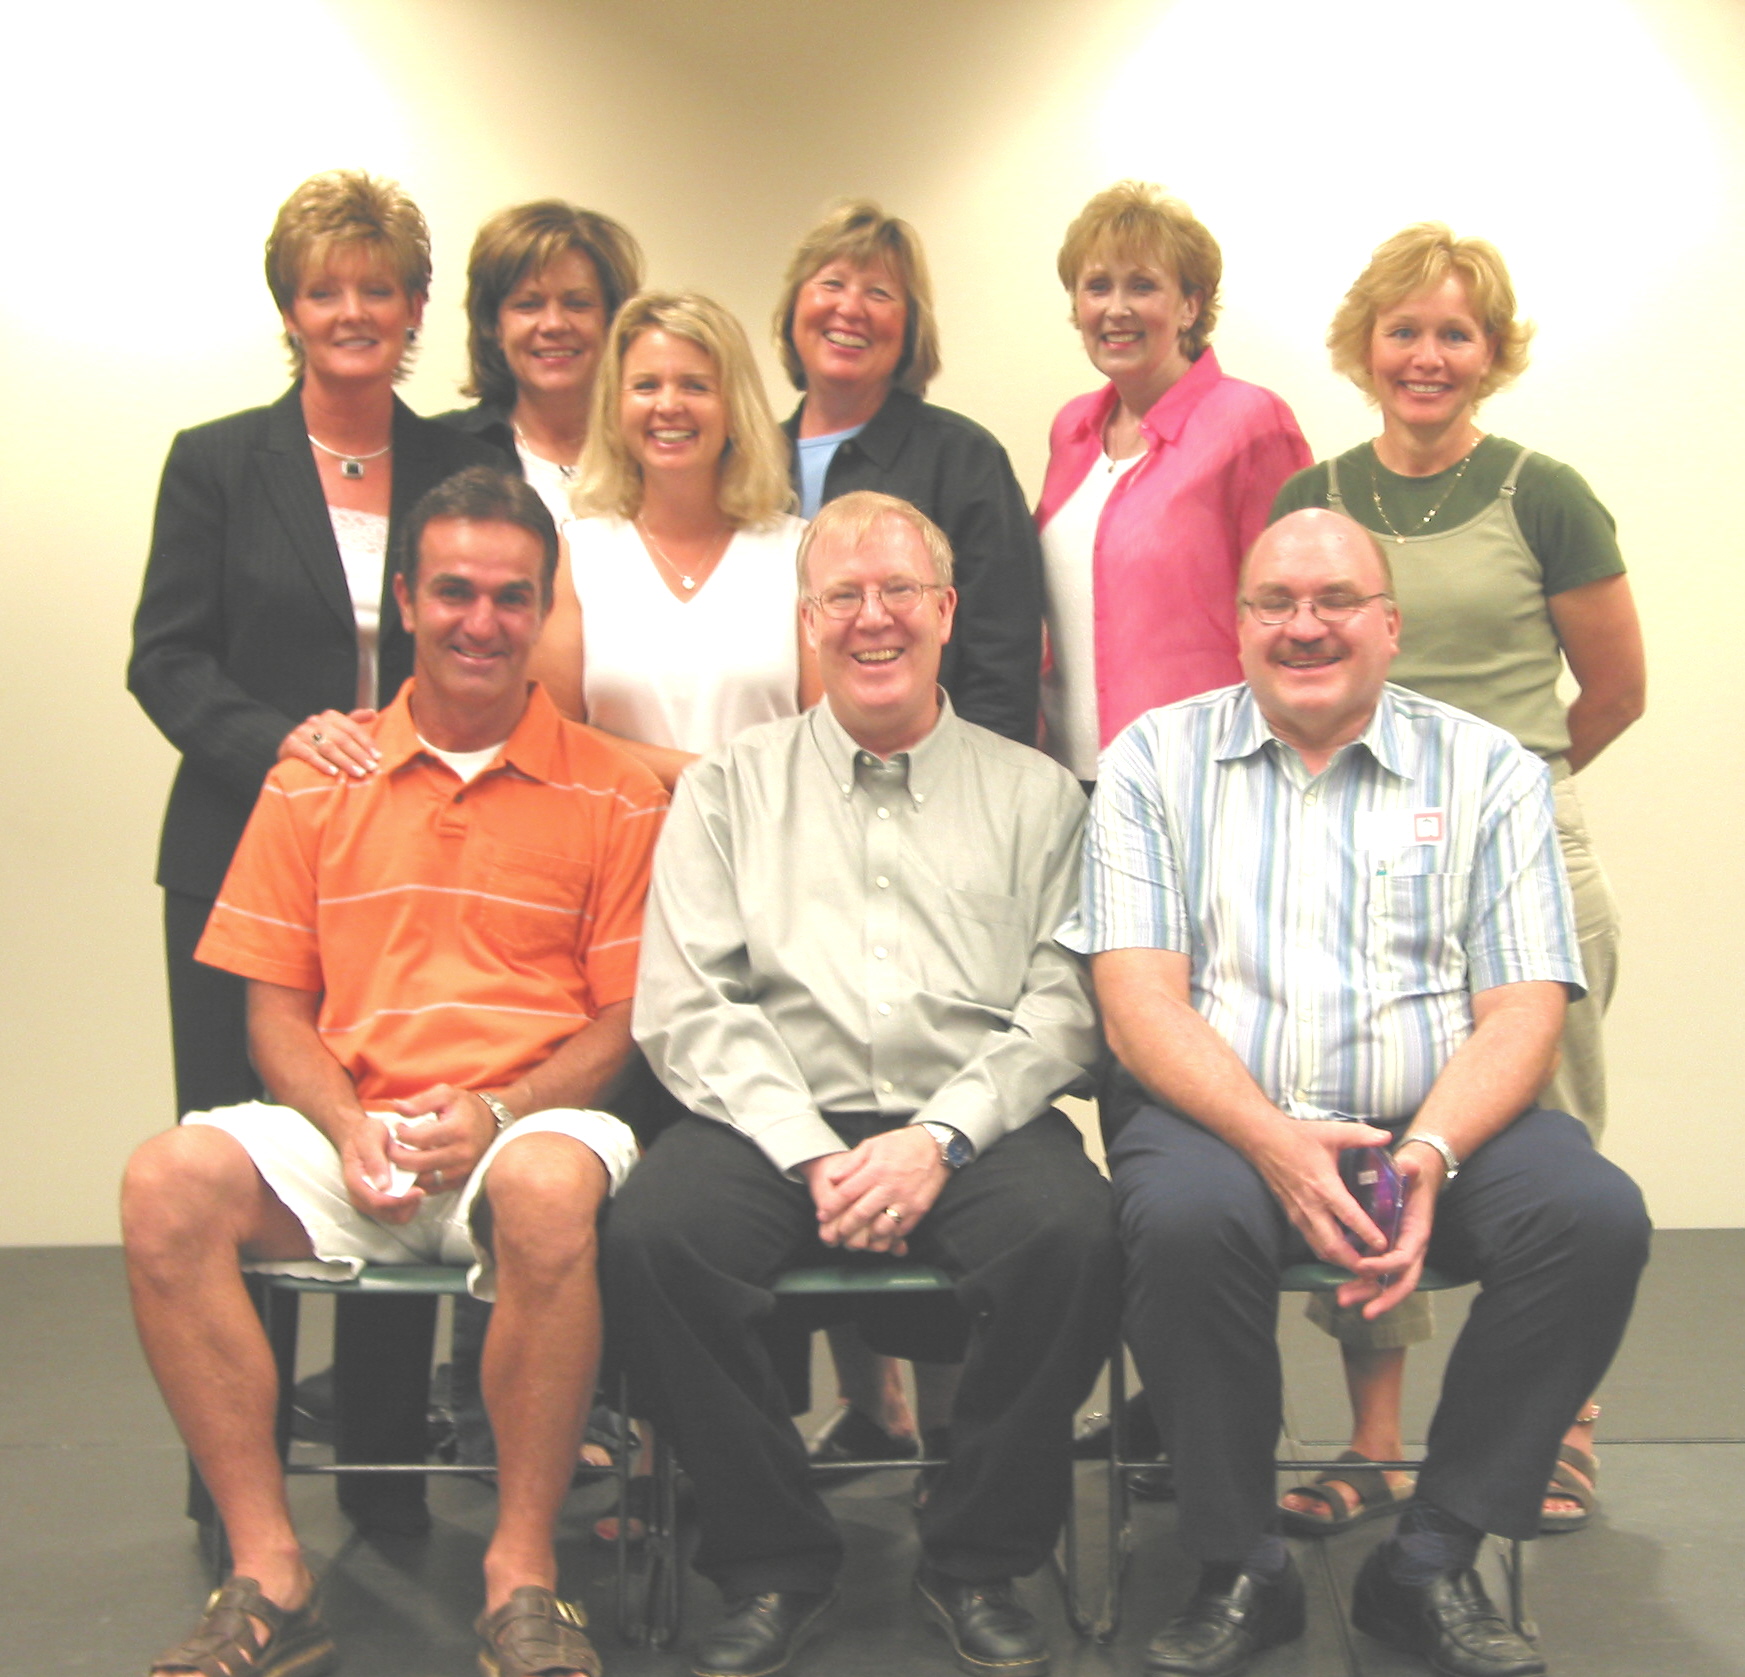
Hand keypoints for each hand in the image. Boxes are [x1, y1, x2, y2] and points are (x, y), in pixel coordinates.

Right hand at [278, 708, 379, 778]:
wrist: (290, 752)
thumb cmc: (320, 742)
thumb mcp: (337, 730)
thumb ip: (354, 722)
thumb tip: (373, 713)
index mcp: (330, 717)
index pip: (352, 729)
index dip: (366, 743)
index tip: (378, 757)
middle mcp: (316, 721)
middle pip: (342, 739)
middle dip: (359, 755)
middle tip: (371, 768)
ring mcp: (302, 732)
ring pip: (328, 747)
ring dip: (345, 762)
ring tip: (358, 773)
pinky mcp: (290, 744)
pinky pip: (309, 755)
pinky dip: (322, 764)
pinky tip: (333, 773)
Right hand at [339, 1112, 422, 1225]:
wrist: (359, 1134)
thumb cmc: (364, 1135)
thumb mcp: (369, 1141)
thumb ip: (375, 1162)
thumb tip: (383, 1185)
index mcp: (357, 1184)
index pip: (379, 1203)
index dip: (401, 1200)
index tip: (419, 1191)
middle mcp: (363, 1197)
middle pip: (391, 1215)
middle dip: (409, 1205)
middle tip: (421, 1186)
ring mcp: (372, 1200)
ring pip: (397, 1216)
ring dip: (411, 1204)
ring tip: (418, 1185)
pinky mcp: (382, 1199)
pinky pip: (400, 1210)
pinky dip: (410, 1202)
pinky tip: (415, 1185)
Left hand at [380, 1085, 497, 1197]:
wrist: (491, 1123)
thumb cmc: (465, 1107)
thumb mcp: (445, 1094)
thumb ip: (420, 1101)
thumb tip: (396, 1107)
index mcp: (457, 1130)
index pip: (419, 1138)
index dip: (401, 1133)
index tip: (397, 1127)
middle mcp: (461, 1153)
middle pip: (418, 1163)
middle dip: (397, 1155)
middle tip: (391, 1146)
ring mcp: (462, 1170)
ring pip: (423, 1179)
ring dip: (406, 1170)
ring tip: (401, 1156)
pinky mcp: (460, 1181)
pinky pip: (433, 1188)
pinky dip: (419, 1180)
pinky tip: (414, 1167)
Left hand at [802, 1128, 949, 1254]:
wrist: (936, 1147)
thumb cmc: (901, 1144)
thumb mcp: (872, 1144)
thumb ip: (851, 1162)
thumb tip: (832, 1179)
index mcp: (876, 1170)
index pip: (847, 1193)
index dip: (831, 1207)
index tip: (822, 1216)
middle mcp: (890, 1187)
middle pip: (861, 1214)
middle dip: (844, 1227)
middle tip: (834, 1234)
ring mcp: (906, 1201)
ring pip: (881, 1228)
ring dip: (866, 1237)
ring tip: (855, 1240)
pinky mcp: (919, 1210)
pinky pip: (900, 1230)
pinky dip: (887, 1237)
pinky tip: (877, 1238)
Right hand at [1249, 1119, 1396, 1271]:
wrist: (1262, 1140)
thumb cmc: (1300, 1136)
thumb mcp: (1333, 1132)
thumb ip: (1362, 1135)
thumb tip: (1387, 1136)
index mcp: (1324, 1186)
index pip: (1349, 1217)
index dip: (1367, 1233)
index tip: (1384, 1245)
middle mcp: (1311, 1206)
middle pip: (1332, 1246)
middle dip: (1353, 1261)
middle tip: (1374, 1269)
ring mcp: (1299, 1214)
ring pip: (1320, 1248)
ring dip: (1340, 1260)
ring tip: (1361, 1265)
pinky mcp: (1292, 1216)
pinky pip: (1311, 1240)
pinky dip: (1327, 1250)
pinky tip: (1341, 1250)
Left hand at [1339, 1144, 1444, 1317]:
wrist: (1417, 1177)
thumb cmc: (1412, 1175)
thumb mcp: (1412, 1170)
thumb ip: (1411, 1170)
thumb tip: (1411, 1164)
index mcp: (1417, 1234)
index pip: (1403, 1258)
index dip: (1385, 1266)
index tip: (1363, 1267)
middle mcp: (1411, 1249)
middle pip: (1400, 1281)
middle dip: (1382, 1297)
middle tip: (1362, 1311)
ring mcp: (1400, 1253)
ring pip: (1387, 1282)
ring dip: (1366, 1293)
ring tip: (1343, 1300)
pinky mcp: (1388, 1252)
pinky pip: (1378, 1274)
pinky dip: (1363, 1284)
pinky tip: (1343, 1289)